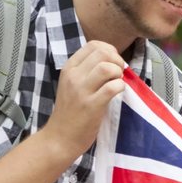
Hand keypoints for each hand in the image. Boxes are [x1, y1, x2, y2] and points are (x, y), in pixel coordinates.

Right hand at [42, 41, 125, 159]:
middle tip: (118, 74)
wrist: (60, 137)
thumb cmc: (71, 111)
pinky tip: (117, 93)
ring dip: (119, 73)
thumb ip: (88, 70)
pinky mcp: (92, 105)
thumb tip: (112, 59)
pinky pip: (112, 87)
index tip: (113, 63)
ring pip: (107, 68)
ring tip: (116, 83)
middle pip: (103, 53)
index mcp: (69, 68)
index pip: (93, 45)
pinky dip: (120, 87)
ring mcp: (81, 90)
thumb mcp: (73, 84)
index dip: (110, 50)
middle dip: (118, 60)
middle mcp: (73, 76)